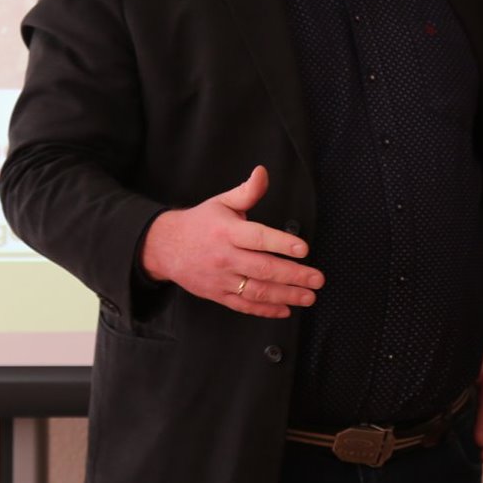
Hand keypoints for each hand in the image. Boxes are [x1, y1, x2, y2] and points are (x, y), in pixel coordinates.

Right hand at [139, 166, 322, 319]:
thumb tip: (263, 172)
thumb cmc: (200, 224)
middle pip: (263, 268)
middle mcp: (225, 257)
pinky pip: (244, 306)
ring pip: (257, 291)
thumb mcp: (221, 202)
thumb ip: (247, 191)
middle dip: (293, 276)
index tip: (304, 249)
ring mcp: (221, 279)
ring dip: (286, 296)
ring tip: (309, 297)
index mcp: (227, 231)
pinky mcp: (218, 295)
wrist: (165, 247)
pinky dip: (265, 310)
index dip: (282, 243)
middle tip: (317, 279)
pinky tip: (285, 310)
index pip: (258, 238)